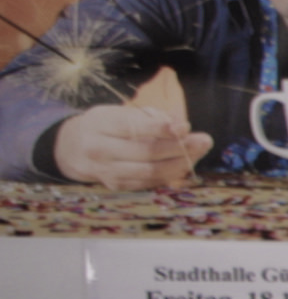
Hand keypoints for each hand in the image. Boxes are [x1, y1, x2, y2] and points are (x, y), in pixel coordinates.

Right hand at [50, 101, 205, 187]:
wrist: (72, 148)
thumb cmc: (105, 126)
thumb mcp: (118, 113)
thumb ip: (147, 117)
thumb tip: (180, 126)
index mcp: (99, 124)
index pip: (132, 127)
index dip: (162, 128)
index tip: (186, 126)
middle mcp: (99, 149)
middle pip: (146, 152)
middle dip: (180, 147)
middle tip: (204, 140)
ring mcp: (105, 170)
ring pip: (150, 171)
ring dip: (180, 163)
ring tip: (199, 152)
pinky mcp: (114, 185)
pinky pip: (148, 182)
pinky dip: (170, 174)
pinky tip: (184, 164)